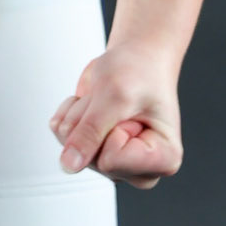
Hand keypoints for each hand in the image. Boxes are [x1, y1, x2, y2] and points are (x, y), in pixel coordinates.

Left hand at [50, 47, 182, 188]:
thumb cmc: (139, 71)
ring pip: (73, 151)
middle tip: (114, 102)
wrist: (135, 57)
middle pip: (91, 160)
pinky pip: (62, 140)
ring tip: (105, 101)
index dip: (110, 129)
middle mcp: (140, 168)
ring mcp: (116, 164)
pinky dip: (70, 113)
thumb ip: (91, 132)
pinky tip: (93, 104)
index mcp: (163, 159)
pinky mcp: (96, 154)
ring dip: (81, 115)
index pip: (110, 161)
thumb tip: (69, 165)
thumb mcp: (116, 95)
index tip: (130, 111)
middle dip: (91, 121)